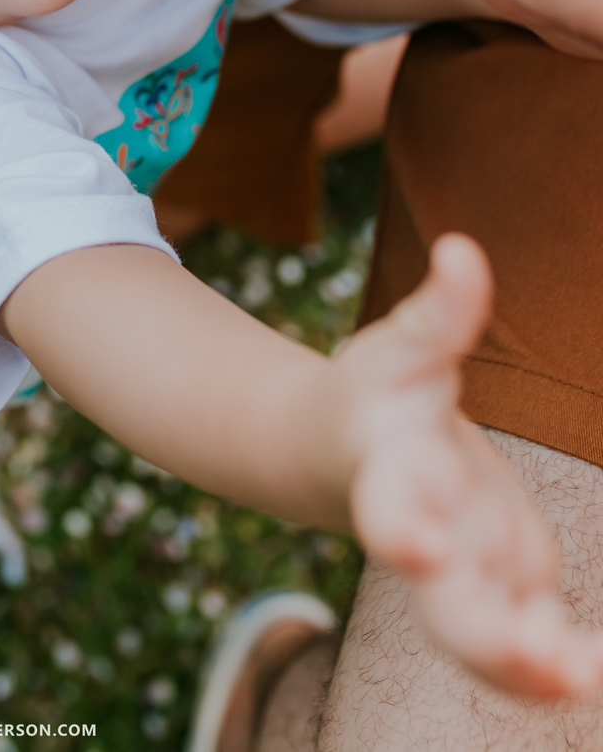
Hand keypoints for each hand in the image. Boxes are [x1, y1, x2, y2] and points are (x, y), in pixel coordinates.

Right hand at [337, 233, 602, 698]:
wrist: (346, 452)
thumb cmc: (377, 392)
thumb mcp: (399, 346)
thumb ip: (438, 313)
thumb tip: (462, 250)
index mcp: (387, 470)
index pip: (386, 505)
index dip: (401, 528)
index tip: (415, 550)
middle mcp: (421, 535)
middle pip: (441, 599)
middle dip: (483, 633)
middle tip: (534, 652)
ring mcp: (459, 572)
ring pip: (482, 639)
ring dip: (524, 665)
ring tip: (578, 675)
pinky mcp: (494, 588)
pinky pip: (518, 647)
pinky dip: (546, 669)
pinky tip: (588, 673)